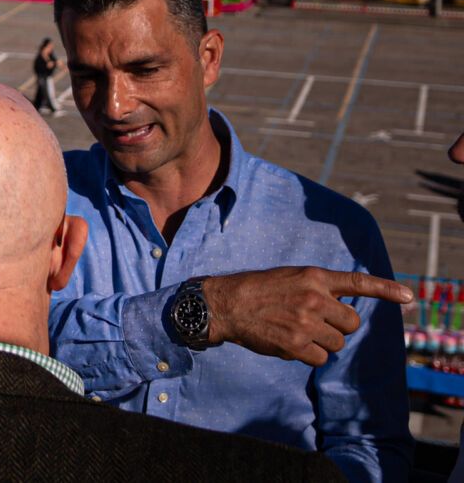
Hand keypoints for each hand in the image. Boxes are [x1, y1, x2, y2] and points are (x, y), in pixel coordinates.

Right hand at [201, 267, 413, 367]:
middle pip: (351, 324)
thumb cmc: (258, 291)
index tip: (409, 297)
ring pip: (337, 344)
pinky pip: (320, 358)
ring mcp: (305, 322)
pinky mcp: (296, 344)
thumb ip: (319, 289)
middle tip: (314, 324)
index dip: (386, 290)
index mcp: (313, 277)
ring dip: (322, 344)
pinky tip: (288, 343)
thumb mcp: (291, 278)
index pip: (357, 282)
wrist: (226, 304)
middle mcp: (313, 298)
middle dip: (338, 328)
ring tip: (296, 332)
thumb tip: (345, 313)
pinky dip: (308, 355)